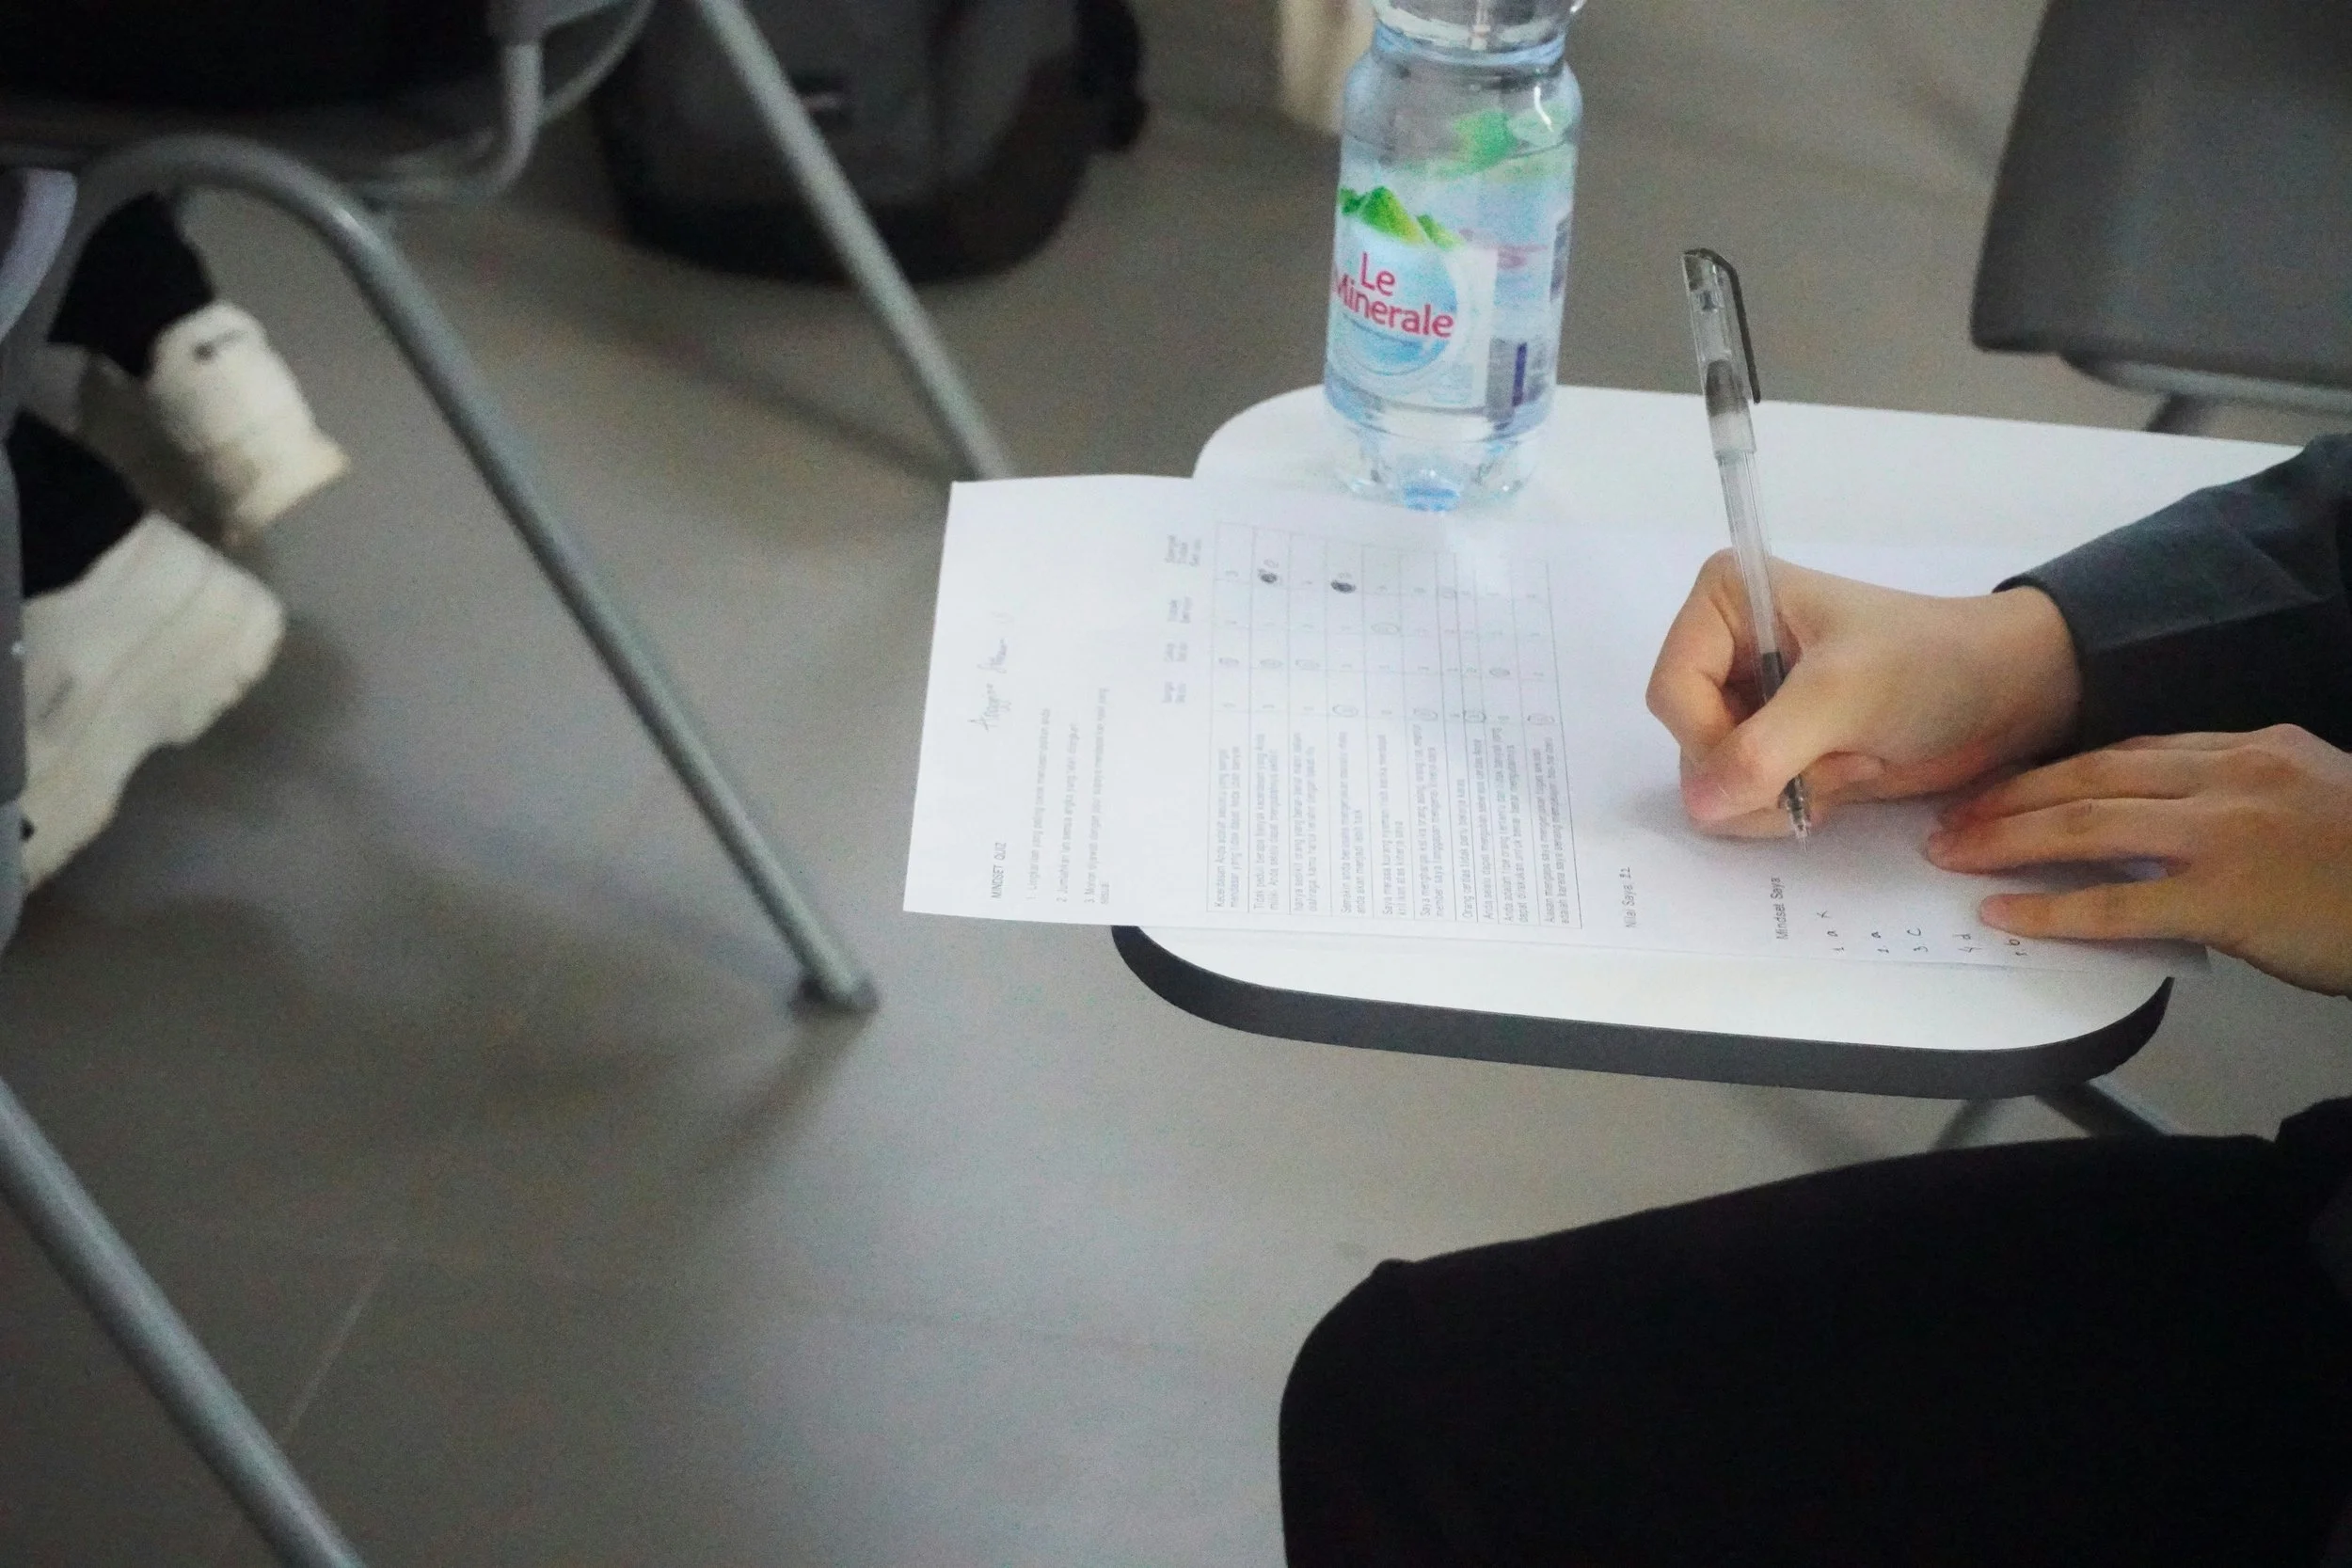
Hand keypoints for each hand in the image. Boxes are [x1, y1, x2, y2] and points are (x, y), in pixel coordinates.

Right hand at [1646, 552, 2081, 835]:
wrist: (2005, 696)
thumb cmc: (1929, 667)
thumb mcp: (1842, 696)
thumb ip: (1763, 750)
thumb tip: (1699, 806)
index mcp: (1726, 601)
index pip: (1671, 692)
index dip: (1714, 740)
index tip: (1784, 755)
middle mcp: (1725, 647)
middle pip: (1688, 742)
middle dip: (1762, 769)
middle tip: (1838, 755)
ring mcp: (1749, 701)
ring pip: (1713, 782)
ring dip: (1784, 792)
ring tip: (1852, 763)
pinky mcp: (1774, 746)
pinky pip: (1744, 801)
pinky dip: (1794, 804)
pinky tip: (1848, 777)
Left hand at [1926, 725, 2351, 995]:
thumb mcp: (2315, 800)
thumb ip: (2244, 796)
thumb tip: (2176, 820)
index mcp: (2253, 749)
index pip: (2130, 751)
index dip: (2058, 768)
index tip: (2007, 782)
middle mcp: (2232, 778)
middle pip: (2092, 776)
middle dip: (2013, 796)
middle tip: (1954, 815)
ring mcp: (2226, 836)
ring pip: (2088, 824)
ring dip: (2008, 838)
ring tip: (1953, 851)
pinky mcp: (2226, 898)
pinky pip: (2116, 902)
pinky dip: (2050, 906)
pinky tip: (2005, 911)